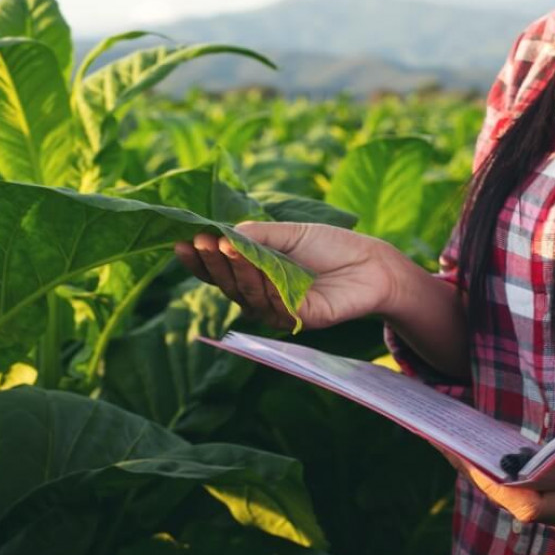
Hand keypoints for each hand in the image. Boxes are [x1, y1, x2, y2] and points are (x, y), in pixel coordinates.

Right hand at [174, 221, 407, 330]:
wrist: (371, 263)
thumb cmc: (329, 246)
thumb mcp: (288, 234)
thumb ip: (255, 236)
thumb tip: (222, 235)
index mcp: (256, 275)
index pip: (219, 272)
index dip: (200, 261)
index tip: (183, 243)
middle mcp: (262, 296)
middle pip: (228, 285)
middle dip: (213, 264)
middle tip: (203, 242)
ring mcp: (280, 311)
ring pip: (248, 295)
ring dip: (237, 270)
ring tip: (227, 247)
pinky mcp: (300, 320)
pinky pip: (275, 305)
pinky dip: (265, 286)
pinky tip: (258, 267)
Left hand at [434, 422, 554, 545]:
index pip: (535, 505)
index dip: (499, 484)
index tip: (468, 456)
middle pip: (517, 502)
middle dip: (478, 472)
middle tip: (440, 436)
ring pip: (520, 497)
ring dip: (487, 470)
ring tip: (449, 435)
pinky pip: (532, 489)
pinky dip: (508, 468)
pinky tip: (484, 443)